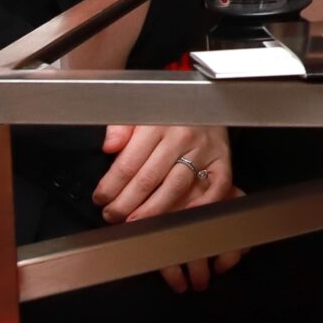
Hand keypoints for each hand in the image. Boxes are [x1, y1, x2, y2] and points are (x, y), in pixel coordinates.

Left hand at [96, 123, 245, 293]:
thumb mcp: (140, 109)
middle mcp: (182, 136)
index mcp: (157, 123)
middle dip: (125, 203)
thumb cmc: (169, 109)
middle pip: (149, 179)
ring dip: (153, 210)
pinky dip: (202, 204)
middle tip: (113, 215)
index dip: (110, 185)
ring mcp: (203, 150)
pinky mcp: (221, 160)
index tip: (101, 198)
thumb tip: (108, 146)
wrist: (205, 100)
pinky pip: (216, 186)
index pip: (128, 163)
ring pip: (176, 187)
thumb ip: (120, 127)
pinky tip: (183, 215)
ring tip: (136, 221)